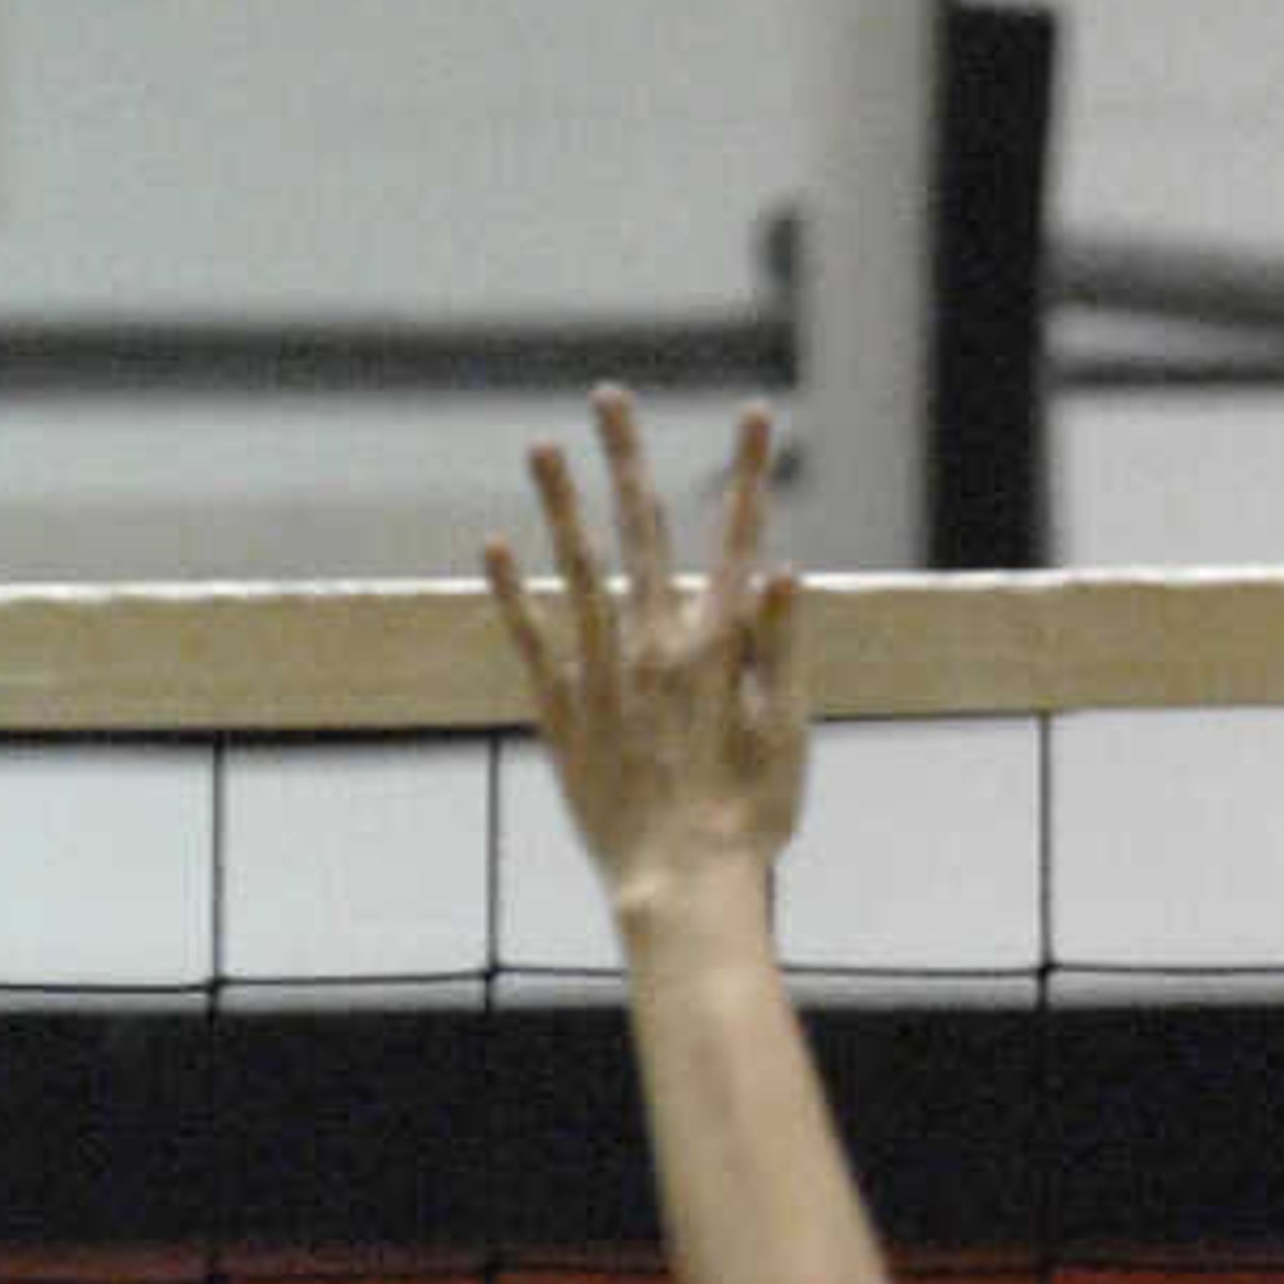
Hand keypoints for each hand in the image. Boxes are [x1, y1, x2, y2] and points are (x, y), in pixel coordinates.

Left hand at [486, 387, 807, 909]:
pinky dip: (512, 592)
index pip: (738, 540)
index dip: (747, 474)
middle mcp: (654, 644)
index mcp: (718, 647)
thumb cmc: (749, 820)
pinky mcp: (564, 711)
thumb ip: (783, 648)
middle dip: (627, 459)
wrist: (684, 886)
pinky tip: (495, 547)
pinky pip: (532, 639)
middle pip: (641, 531)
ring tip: (542, 446)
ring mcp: (603, 674)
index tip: (755, 417)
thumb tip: (784, 567)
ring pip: (578, 567)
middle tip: (608, 398)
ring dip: (561, 503)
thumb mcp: (787, 735)